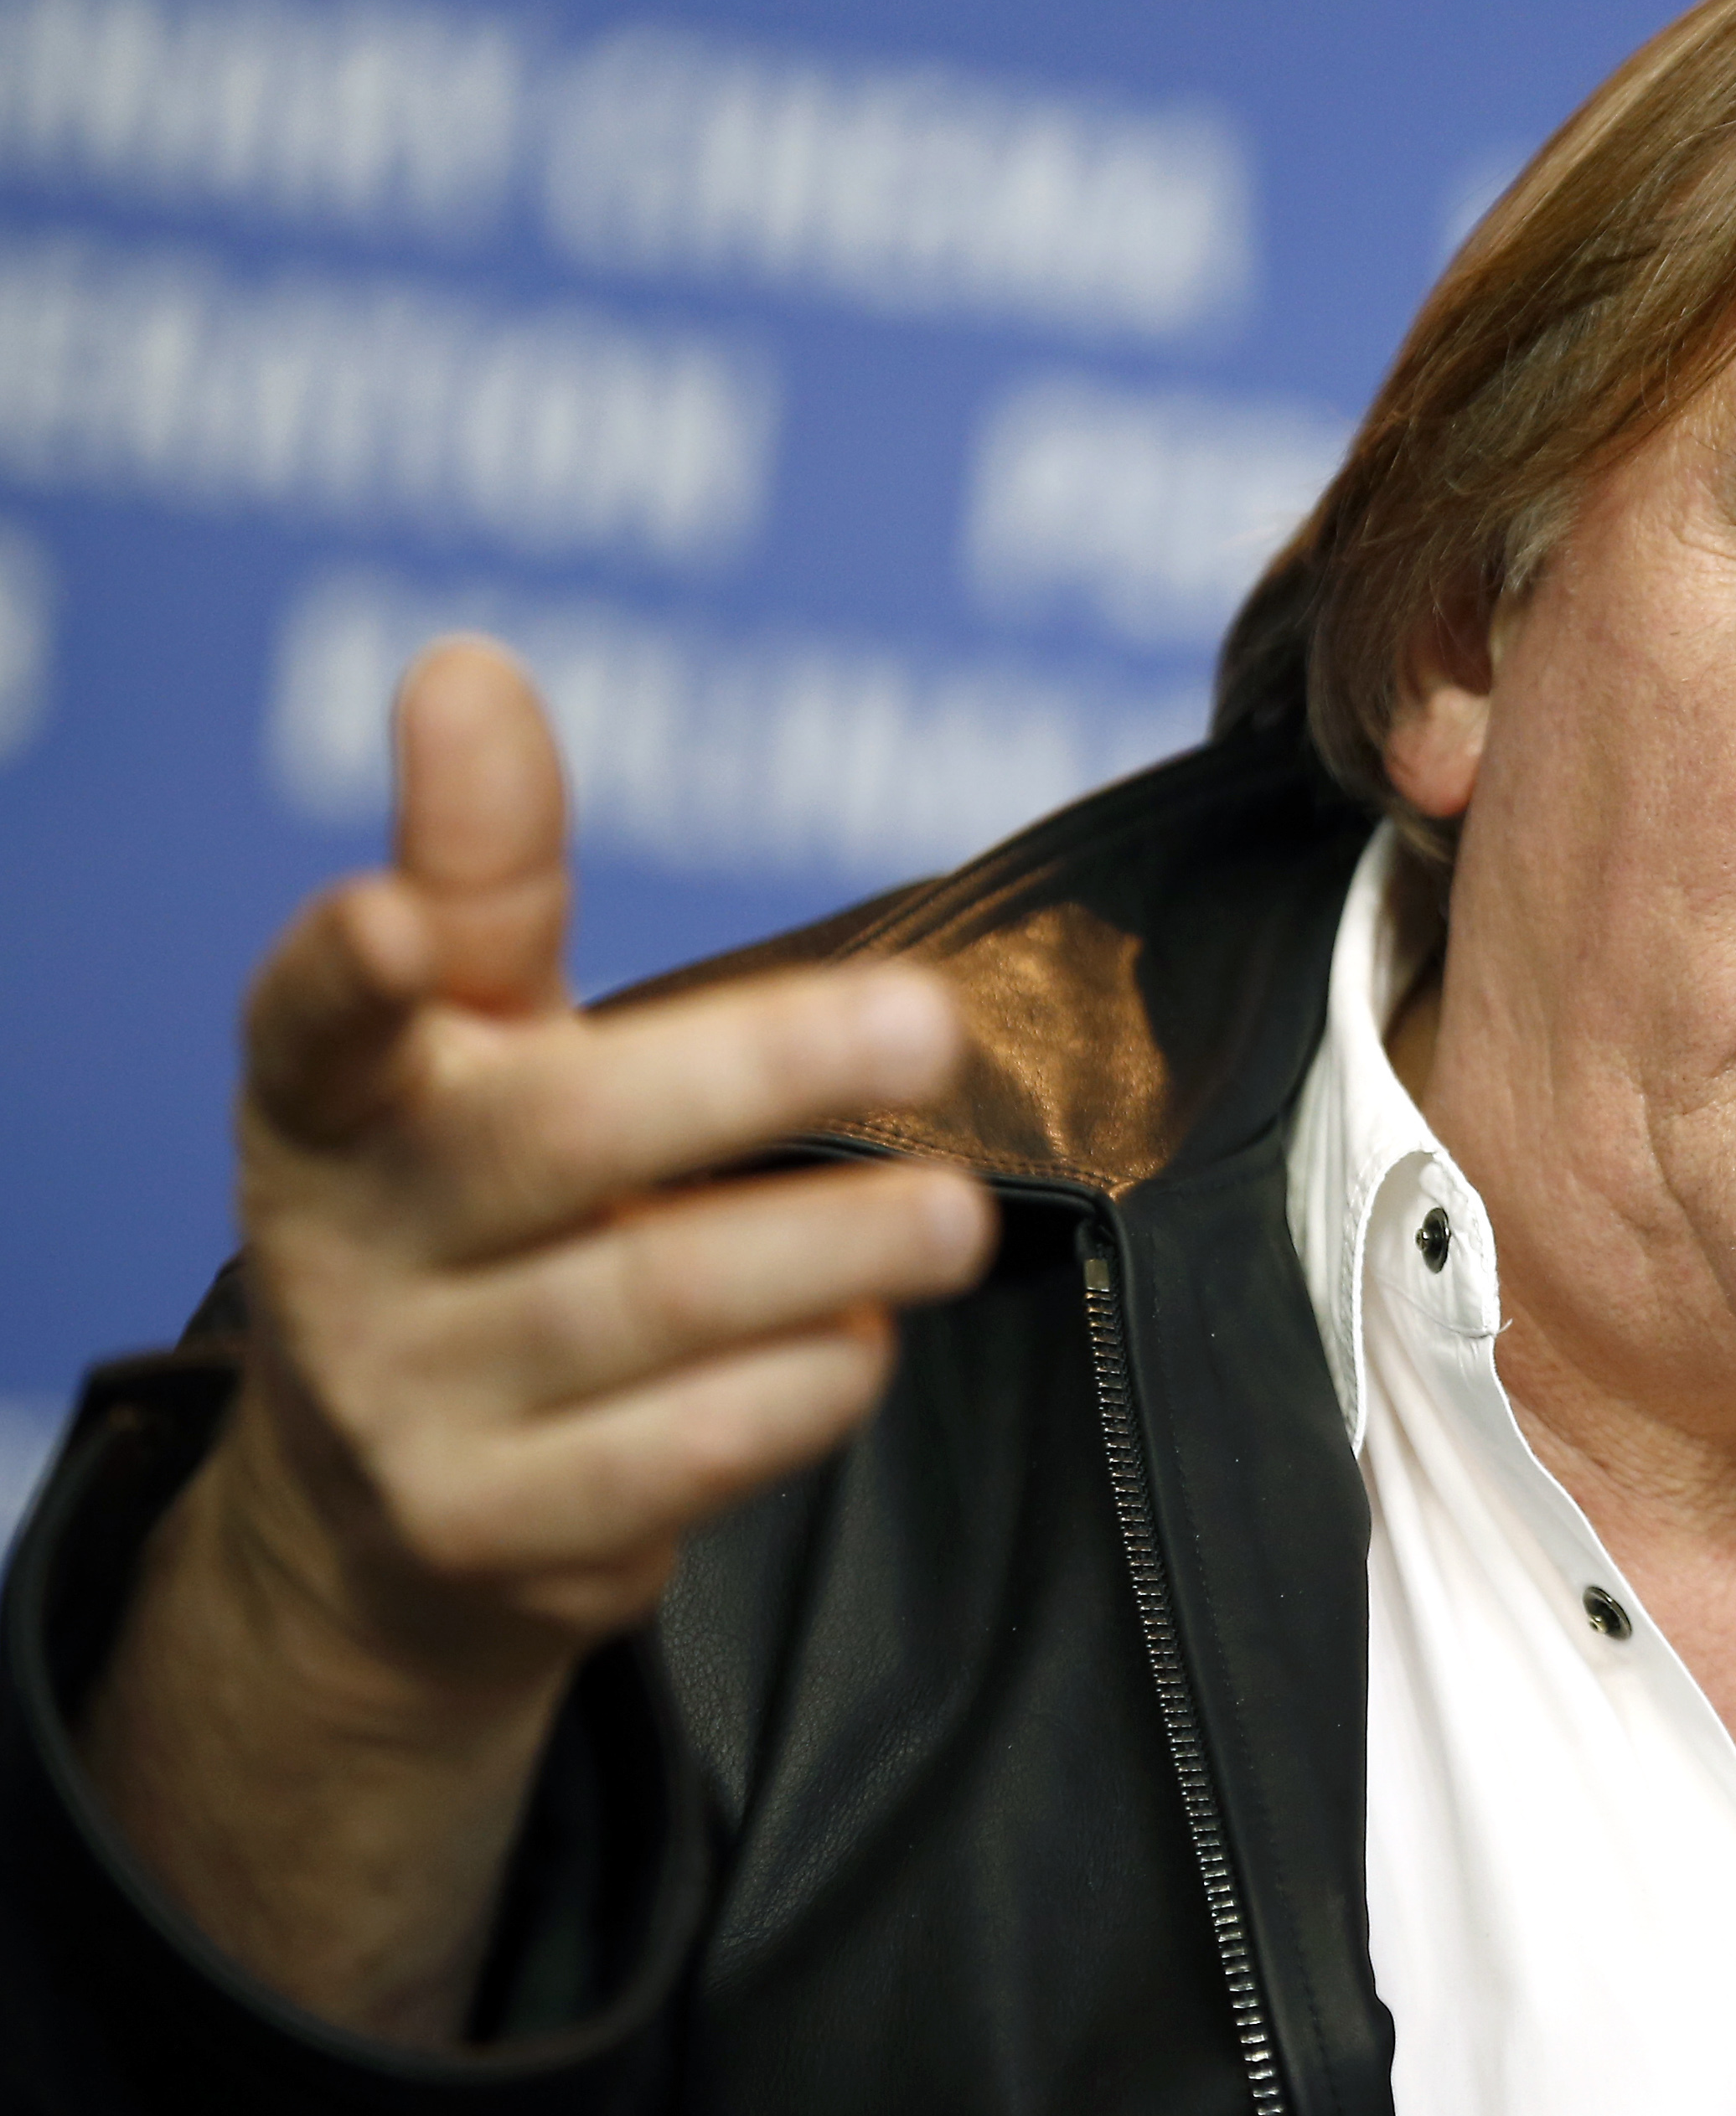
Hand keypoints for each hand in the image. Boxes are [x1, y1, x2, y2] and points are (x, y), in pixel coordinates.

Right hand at [82, 638, 995, 2039]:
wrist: (398, 1521)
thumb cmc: (472, 1211)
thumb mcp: (466, 1041)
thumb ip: (485, 873)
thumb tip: (464, 667)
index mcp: (328, 1100)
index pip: (312, 1019)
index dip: (349, 968)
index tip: (397, 923)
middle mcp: (343, 1249)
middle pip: (557, 1142)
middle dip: (753, 1074)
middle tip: (928, 1026)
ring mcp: (405, 1404)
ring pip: (651, 1304)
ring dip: (829, 1249)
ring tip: (954, 1216)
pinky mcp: (492, 1536)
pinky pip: (685, 1452)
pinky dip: (800, 1387)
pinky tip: (864, 1337)